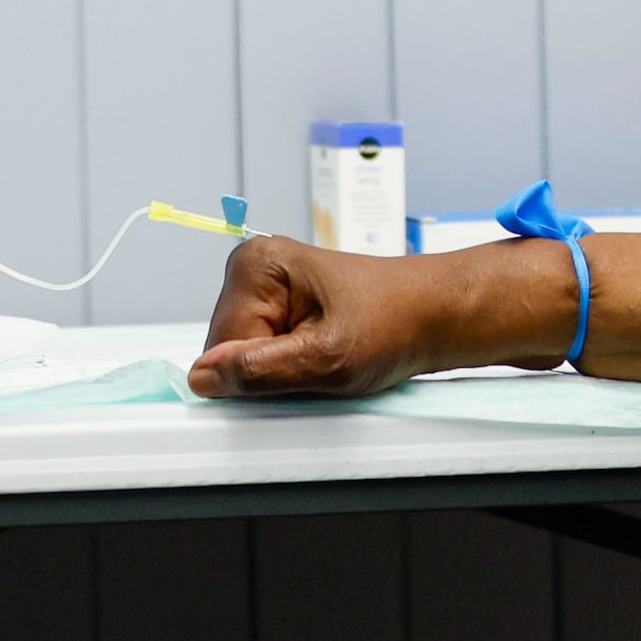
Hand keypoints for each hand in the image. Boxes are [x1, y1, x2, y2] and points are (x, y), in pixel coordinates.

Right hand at [187, 235, 458, 398]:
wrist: (436, 314)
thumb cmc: (396, 321)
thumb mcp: (327, 358)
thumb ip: (260, 370)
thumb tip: (204, 377)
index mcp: (256, 264)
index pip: (221, 348)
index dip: (263, 371)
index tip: (307, 363)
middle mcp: (254, 269)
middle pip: (230, 353)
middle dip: (273, 371)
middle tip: (322, 361)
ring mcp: (266, 290)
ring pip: (247, 360)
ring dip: (285, 371)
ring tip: (328, 356)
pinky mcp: (280, 309)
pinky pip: (267, 356)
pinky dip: (294, 368)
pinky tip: (325, 355)